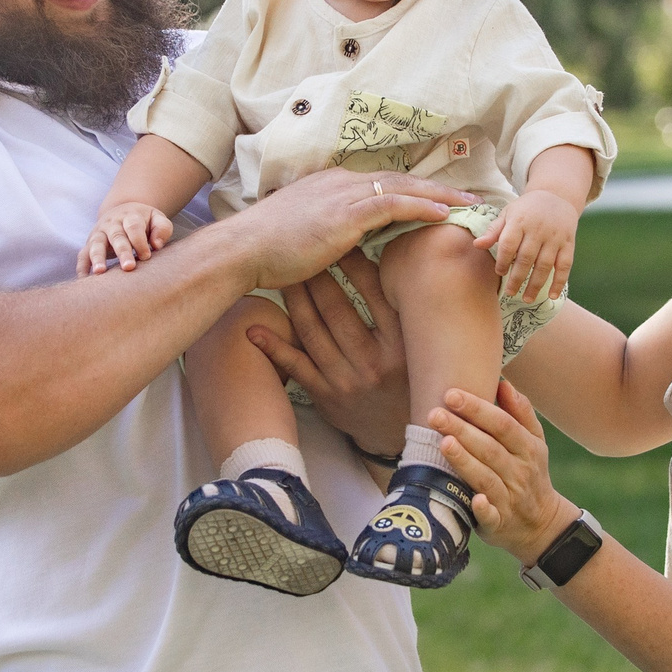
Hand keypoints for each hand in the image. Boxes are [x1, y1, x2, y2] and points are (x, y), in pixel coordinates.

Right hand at [81, 202, 172, 275]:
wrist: (122, 211)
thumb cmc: (144, 221)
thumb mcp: (157, 218)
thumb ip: (162, 228)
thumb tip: (157, 245)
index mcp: (130, 216)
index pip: (134, 227)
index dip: (139, 241)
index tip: (146, 256)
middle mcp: (112, 224)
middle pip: (116, 237)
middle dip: (122, 252)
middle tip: (129, 267)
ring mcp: (99, 233)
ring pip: (96, 244)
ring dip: (97, 258)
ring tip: (100, 272)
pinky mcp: (89, 244)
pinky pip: (83, 255)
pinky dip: (82, 267)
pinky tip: (84, 280)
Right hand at [224, 168, 474, 292]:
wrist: (242, 251)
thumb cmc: (265, 250)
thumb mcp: (301, 234)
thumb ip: (326, 232)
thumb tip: (343, 246)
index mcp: (331, 185)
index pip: (382, 182)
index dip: (412, 189)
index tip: (438, 197)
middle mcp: (340, 182)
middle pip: (399, 179)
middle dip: (435, 187)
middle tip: (467, 197)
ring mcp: (343, 195)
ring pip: (403, 187)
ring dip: (439, 194)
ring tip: (468, 204)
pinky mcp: (345, 214)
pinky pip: (394, 205)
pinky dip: (422, 206)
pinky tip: (444, 214)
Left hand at [245, 253, 410, 456]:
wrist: (395, 433)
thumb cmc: (405, 378)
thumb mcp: (416, 347)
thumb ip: (403, 310)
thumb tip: (391, 258)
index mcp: (400, 344)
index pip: (374, 293)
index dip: (354, 262)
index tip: (341, 238)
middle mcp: (373, 361)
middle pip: (336, 308)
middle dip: (316, 275)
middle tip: (302, 250)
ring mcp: (346, 380)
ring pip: (312, 331)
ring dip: (294, 300)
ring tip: (282, 275)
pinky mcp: (325, 396)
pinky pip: (295, 366)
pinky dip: (273, 347)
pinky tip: (254, 328)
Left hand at [427, 380, 572, 566]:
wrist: (541, 524)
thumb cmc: (529, 473)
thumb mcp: (534, 443)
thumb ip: (521, 413)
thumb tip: (504, 383)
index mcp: (528, 449)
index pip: (503, 425)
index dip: (478, 409)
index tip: (451, 394)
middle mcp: (520, 472)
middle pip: (490, 449)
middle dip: (462, 430)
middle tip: (434, 414)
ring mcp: (509, 499)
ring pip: (486, 478)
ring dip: (466, 462)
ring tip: (443, 443)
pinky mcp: (499, 523)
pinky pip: (491, 516)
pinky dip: (483, 508)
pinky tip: (473, 499)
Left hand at [475, 190, 578, 304]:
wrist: (556, 196)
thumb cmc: (526, 209)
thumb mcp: (508, 213)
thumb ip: (493, 231)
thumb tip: (476, 245)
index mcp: (519, 220)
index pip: (508, 244)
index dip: (502, 261)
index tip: (499, 273)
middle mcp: (538, 229)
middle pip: (526, 258)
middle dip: (517, 278)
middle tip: (509, 293)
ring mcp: (555, 237)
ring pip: (544, 264)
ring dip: (535, 284)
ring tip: (527, 299)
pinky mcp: (569, 243)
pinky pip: (564, 265)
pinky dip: (559, 282)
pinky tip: (552, 296)